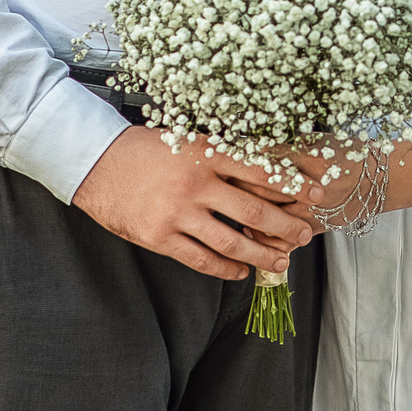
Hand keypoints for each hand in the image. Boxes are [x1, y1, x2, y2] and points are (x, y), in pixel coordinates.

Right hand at [72, 128, 315, 280]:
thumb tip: (266, 172)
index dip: (293, 185)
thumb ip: (222, 155)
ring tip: (281, 262)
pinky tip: (240, 270)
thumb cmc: (145, 149)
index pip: (261, 172)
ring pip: (231, 241)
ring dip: (261, 255)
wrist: (95, 162)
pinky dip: (225, 267)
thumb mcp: (188, 140)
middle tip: (305, 235)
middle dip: (285, 227)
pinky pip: (201, 259)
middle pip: (253, 212)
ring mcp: (177, 213)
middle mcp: (195, 184)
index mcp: (206, 153)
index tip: (316, 194)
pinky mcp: (159, 237)